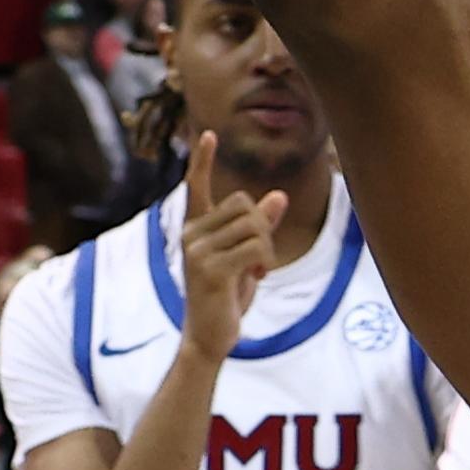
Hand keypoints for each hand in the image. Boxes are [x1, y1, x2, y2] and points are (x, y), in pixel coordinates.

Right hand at [173, 134, 285, 357]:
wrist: (209, 336)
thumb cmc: (226, 296)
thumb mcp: (246, 257)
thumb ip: (260, 227)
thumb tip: (279, 196)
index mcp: (195, 228)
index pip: (197, 188)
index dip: (203, 161)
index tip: (209, 133)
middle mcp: (191, 234)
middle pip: (244, 203)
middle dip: (263, 227)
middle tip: (259, 257)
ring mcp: (197, 250)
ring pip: (253, 225)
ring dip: (267, 247)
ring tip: (256, 269)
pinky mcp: (210, 268)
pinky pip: (256, 245)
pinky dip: (265, 259)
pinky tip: (257, 277)